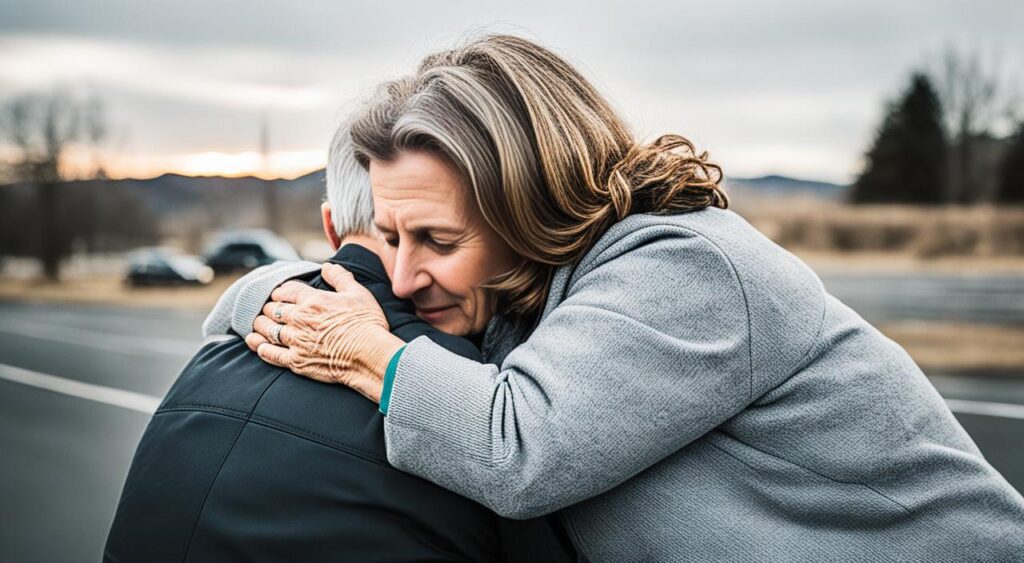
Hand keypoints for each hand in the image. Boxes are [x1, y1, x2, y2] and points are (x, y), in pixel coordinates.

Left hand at [246, 263, 404, 402]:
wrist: (370, 356)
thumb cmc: (367, 324)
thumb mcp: (358, 293)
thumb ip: (340, 277)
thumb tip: (327, 266)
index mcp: (313, 300)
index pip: (286, 290)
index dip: (281, 291)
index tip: (279, 294)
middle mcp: (299, 319)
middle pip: (273, 309)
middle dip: (269, 307)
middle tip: (267, 309)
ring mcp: (295, 341)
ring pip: (267, 329)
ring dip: (260, 325)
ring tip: (258, 323)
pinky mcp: (296, 361)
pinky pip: (270, 353)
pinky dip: (259, 347)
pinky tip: (255, 343)